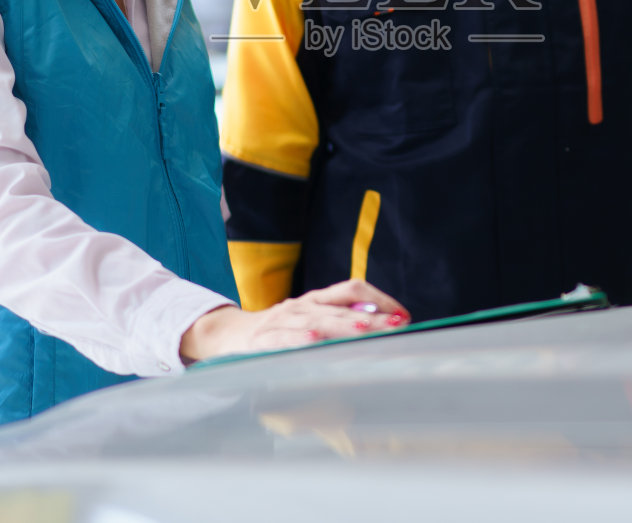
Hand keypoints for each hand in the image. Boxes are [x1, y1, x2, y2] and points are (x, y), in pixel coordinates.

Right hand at [179, 280, 408, 363]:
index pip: (353, 290)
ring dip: (343, 325)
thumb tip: (377, 323)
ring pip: (317, 320)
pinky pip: (284, 339)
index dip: (381, 299)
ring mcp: (282, 320)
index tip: (404, 316)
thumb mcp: (309, 322)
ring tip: (365, 329)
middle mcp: (302, 305)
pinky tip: (314, 342)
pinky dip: (299, 340)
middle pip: (342, 306)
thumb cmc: (277, 332)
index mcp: (316, 300)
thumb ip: (339, 321)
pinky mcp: (263, 339)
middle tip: (397, 325)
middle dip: (373, 317)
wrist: (227, 334)